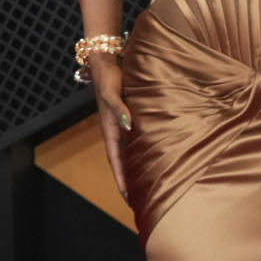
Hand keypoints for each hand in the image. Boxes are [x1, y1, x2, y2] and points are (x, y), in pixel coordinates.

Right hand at [90, 53, 132, 205]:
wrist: (107, 59)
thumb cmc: (108, 75)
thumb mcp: (112, 92)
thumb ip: (119, 108)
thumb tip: (128, 126)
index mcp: (110, 128)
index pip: (116, 160)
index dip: (122, 179)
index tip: (128, 198)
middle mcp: (116, 129)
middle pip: (123, 161)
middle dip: (129, 181)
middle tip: (139, 201)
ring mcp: (123, 124)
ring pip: (130, 152)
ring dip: (136, 168)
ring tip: (147, 186)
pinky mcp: (131, 115)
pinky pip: (137, 139)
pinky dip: (142, 152)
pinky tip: (153, 157)